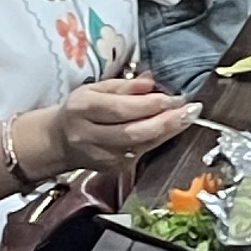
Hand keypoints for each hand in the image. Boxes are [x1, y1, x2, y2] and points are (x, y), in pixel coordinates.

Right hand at [50, 75, 193, 178]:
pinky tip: (172, 129)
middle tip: (191, 110)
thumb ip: (124, 86)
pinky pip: (140, 154)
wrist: (58, 142)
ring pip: (140, 146)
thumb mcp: (96, 88)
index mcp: (83, 108)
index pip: (121, 109)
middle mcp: (89, 135)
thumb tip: (151, 81)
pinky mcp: (111, 169)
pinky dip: (158, 140)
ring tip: (188, 117)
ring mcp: (100, 156)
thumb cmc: (81, 109)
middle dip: (167, 122)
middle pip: (133, 132)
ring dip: (168, 132)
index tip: (176, 97)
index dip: (152, 104)